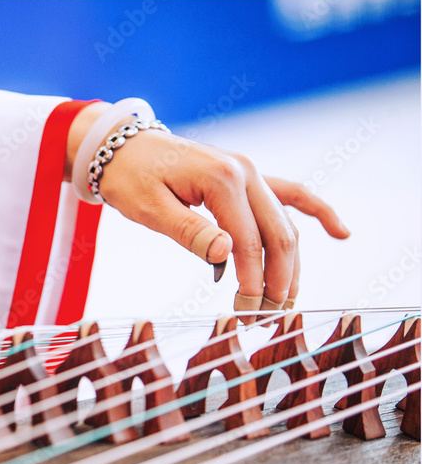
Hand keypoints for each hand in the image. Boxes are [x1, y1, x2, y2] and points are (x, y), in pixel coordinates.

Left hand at [67, 104, 349, 320]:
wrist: (122, 146)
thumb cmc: (130, 178)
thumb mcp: (149, 208)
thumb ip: (188, 231)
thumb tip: (227, 255)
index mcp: (221, 179)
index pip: (248, 240)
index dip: (252, 279)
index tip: (246, 313)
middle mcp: (245, 171)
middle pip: (277, 234)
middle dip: (276, 279)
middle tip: (265, 317)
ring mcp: (251, 172)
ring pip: (284, 223)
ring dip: (290, 264)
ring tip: (285, 302)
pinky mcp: (247, 177)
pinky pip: (290, 195)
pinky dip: (316, 212)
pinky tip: (340, 234)